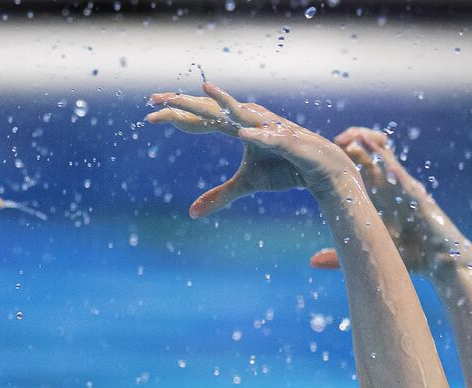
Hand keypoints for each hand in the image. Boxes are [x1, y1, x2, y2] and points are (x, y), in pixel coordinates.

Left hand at [146, 82, 352, 217]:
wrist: (321, 169)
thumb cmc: (284, 168)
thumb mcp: (246, 184)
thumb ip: (219, 195)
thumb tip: (191, 213)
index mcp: (238, 126)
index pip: (202, 118)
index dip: (177, 115)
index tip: (150, 112)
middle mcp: (250, 121)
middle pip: (213, 110)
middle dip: (186, 102)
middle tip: (157, 96)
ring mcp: (269, 127)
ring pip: (241, 113)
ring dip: (224, 103)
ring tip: (204, 90)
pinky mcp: (288, 140)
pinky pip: (271, 137)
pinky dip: (258, 135)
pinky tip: (243, 133)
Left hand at [309, 128, 469, 274]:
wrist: (442, 262)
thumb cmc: (410, 255)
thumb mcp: (369, 251)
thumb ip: (340, 257)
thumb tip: (313, 260)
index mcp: (378, 195)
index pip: (359, 167)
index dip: (342, 156)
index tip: (321, 153)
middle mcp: (390, 187)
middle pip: (370, 155)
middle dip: (354, 142)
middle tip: (335, 139)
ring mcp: (405, 189)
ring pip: (386, 158)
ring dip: (370, 144)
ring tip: (352, 137)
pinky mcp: (418, 196)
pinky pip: (402, 176)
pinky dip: (390, 165)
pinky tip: (377, 156)